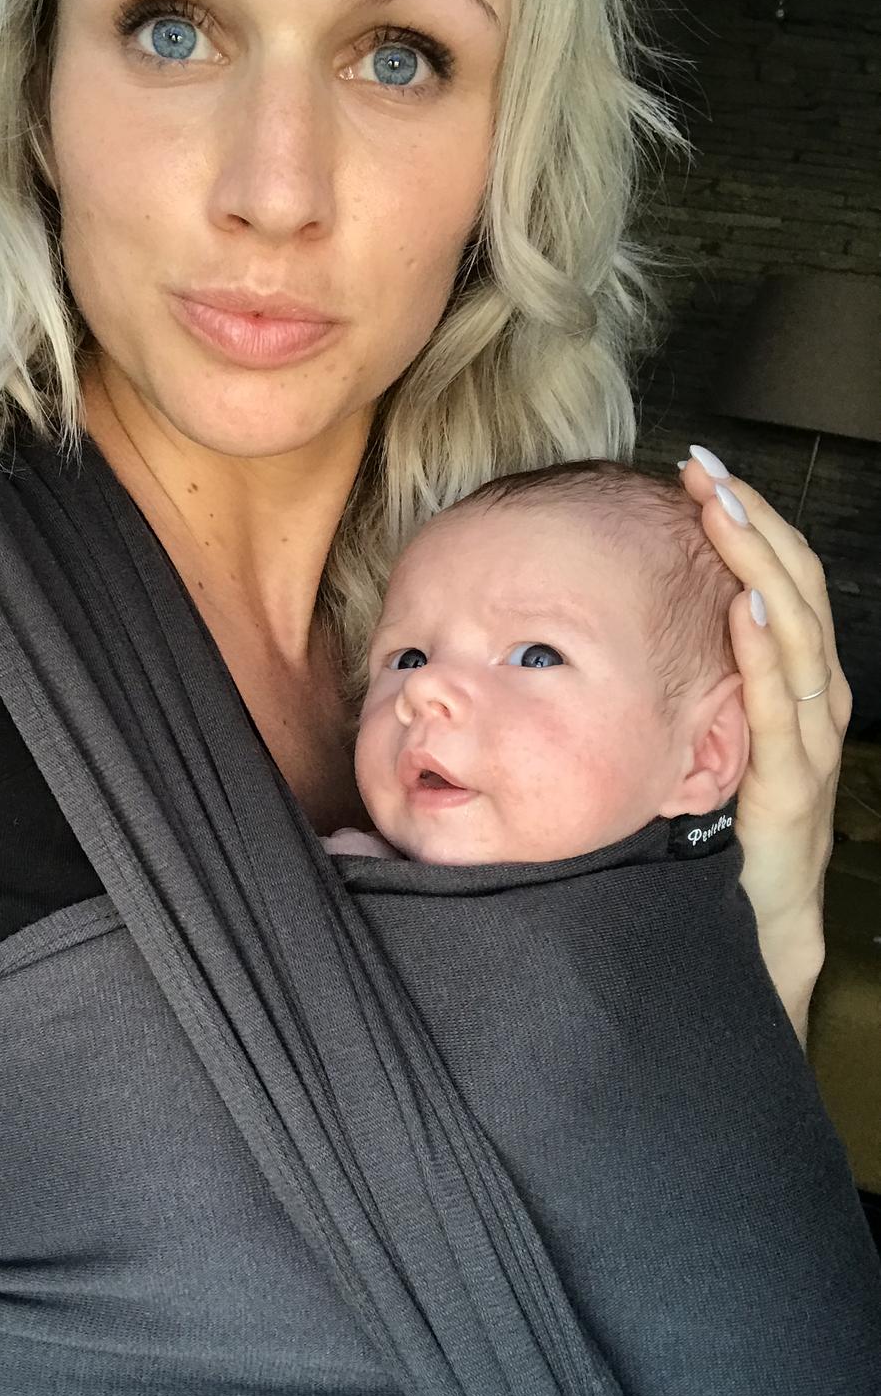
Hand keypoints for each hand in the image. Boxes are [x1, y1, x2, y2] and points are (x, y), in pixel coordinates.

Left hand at [679, 447, 851, 1038]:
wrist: (749, 923)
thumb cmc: (713, 829)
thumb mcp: (691, 743)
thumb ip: (668, 689)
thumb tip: (590, 629)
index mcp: (782, 685)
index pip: (773, 583)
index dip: (746, 524)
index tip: (700, 472)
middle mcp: (805, 702)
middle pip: (794, 591)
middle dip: (753, 525)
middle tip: (708, 472)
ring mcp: (805, 742)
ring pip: (799, 635)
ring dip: (762, 568)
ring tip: (726, 515)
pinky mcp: (793, 788)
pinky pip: (786, 711)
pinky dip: (771, 656)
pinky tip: (748, 611)